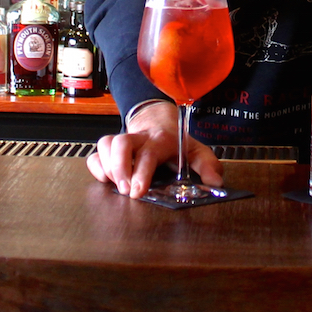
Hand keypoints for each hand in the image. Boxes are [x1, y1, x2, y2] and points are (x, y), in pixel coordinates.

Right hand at [86, 101, 224, 198]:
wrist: (157, 119)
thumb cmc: (176, 142)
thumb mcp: (197, 151)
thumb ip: (207, 166)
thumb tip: (215, 183)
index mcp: (161, 139)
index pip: (149, 153)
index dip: (142, 172)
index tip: (138, 191)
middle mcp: (139, 137)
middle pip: (121, 143)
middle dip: (119, 168)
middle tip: (125, 190)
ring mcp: (123, 140)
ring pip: (106, 144)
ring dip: (107, 166)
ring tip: (117, 185)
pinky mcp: (110, 147)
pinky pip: (95, 153)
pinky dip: (97, 167)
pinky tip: (106, 179)